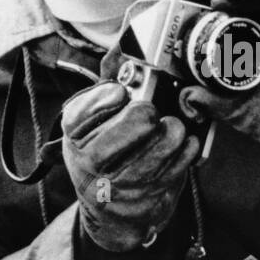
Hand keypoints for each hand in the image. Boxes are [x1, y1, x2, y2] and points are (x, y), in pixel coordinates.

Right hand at [61, 82, 200, 251]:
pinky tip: (185, 143)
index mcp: (74, 140)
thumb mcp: (93, 124)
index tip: (120, 92)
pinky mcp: (148, 202)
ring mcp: (119, 190)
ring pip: (153, 155)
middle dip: (139, 120)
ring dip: (169, 135)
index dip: (102, 101)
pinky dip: (185, 153)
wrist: (112, 214)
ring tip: (173, 126)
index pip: (80, 117)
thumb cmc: (104, 156)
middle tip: (151, 111)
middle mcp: (90, 167)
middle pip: (114, 141)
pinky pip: (174, 171)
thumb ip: (107, 87)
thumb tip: (122, 45)